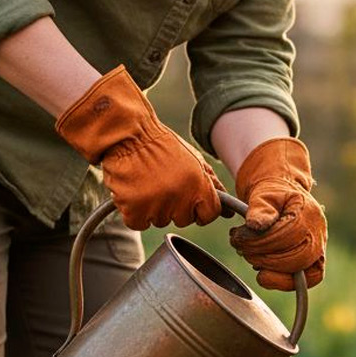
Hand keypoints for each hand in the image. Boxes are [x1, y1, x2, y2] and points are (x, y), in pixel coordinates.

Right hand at [56, 66, 223, 229]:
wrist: (127, 134)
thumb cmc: (162, 145)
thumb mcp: (194, 160)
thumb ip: (212, 185)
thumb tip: (228, 211)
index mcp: (198, 185)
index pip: (209, 215)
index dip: (200, 209)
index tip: (190, 200)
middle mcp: (179, 198)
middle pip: (184, 220)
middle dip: (176, 206)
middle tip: (164, 184)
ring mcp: (156, 206)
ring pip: (160, 221)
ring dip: (154, 207)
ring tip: (147, 183)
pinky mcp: (133, 210)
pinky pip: (139, 223)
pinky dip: (134, 212)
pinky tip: (134, 191)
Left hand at [229, 138, 326, 290]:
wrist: (281, 196)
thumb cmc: (271, 193)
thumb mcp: (263, 193)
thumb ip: (260, 208)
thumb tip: (256, 225)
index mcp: (309, 214)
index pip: (286, 236)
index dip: (259, 242)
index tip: (237, 237)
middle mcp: (319, 234)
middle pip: (297, 259)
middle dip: (265, 259)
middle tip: (243, 250)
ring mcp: (318, 249)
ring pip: (303, 274)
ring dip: (273, 272)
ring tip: (252, 258)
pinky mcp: (312, 262)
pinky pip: (306, 280)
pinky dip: (283, 281)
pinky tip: (263, 274)